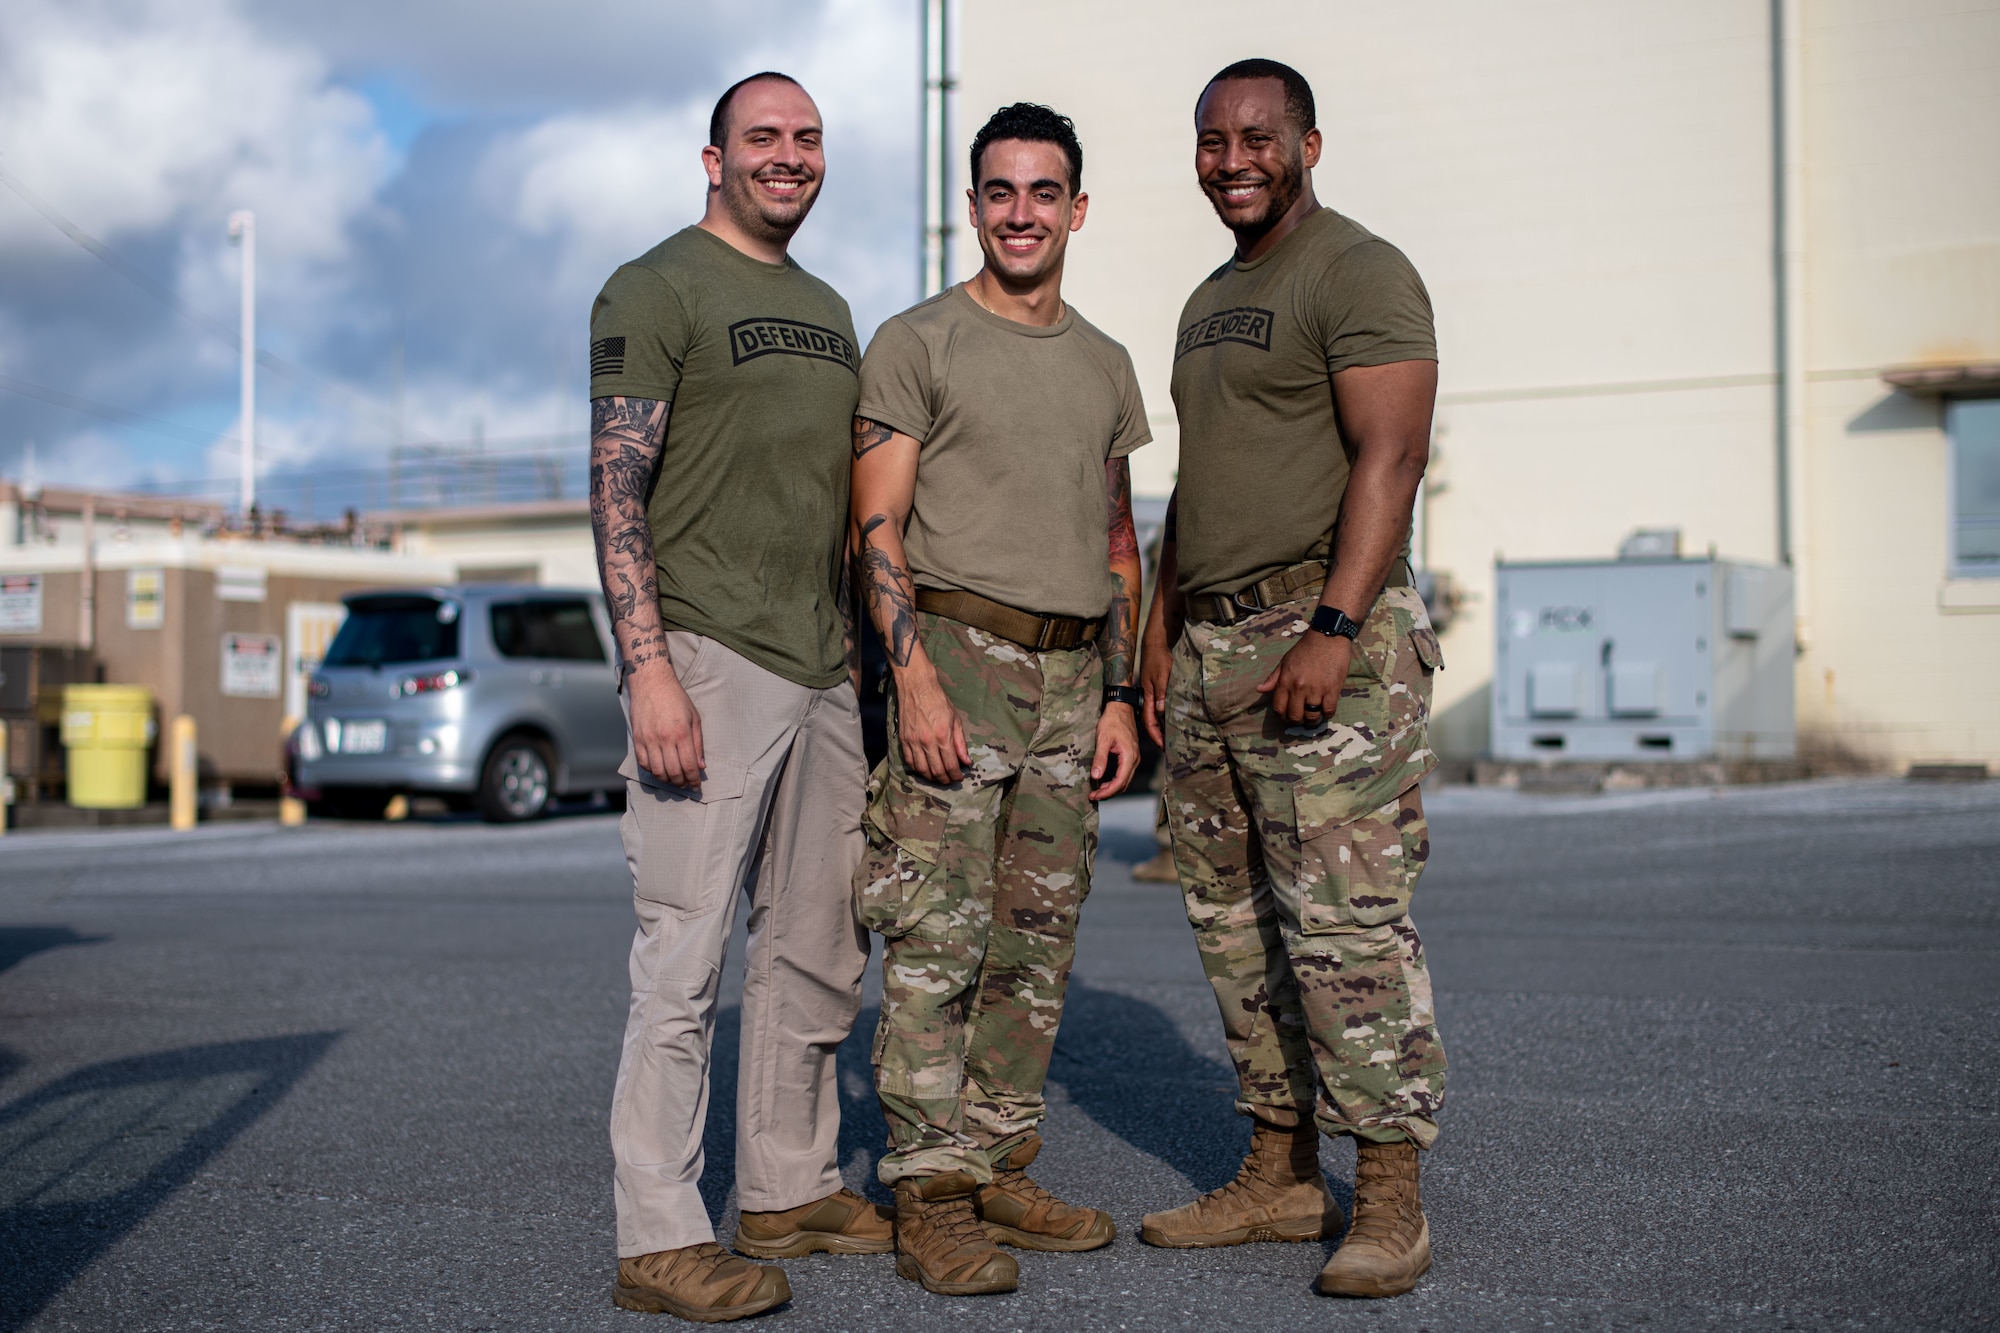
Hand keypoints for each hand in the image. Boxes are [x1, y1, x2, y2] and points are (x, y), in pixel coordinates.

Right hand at [627, 661, 704, 787]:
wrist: (652, 683)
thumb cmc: (676, 699)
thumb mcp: (694, 718)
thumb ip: (698, 744)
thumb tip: (701, 766)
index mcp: (681, 733)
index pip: (688, 766)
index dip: (694, 780)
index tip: (697, 786)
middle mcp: (664, 739)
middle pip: (673, 772)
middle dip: (681, 783)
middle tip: (686, 784)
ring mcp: (648, 740)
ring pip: (657, 771)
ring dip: (667, 780)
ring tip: (674, 779)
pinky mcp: (637, 738)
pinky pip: (643, 763)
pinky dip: (652, 770)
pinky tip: (660, 769)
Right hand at [897, 668, 969, 783]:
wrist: (916, 686)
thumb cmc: (938, 700)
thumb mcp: (955, 719)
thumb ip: (960, 743)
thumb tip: (966, 761)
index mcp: (942, 736)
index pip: (950, 764)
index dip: (956, 775)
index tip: (959, 778)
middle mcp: (927, 741)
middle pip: (936, 770)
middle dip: (945, 779)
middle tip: (950, 781)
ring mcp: (913, 741)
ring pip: (921, 769)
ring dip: (931, 777)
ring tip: (938, 777)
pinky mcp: (904, 739)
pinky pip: (909, 761)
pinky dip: (917, 769)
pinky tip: (924, 769)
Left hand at [1090, 701, 1141, 799]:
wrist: (1121, 708)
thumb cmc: (1113, 721)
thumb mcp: (1103, 739)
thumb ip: (1100, 758)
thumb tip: (1096, 776)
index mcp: (1129, 756)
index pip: (1120, 782)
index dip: (1107, 792)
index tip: (1095, 795)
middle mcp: (1134, 759)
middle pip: (1124, 784)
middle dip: (1109, 792)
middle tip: (1094, 796)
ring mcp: (1134, 757)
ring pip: (1125, 780)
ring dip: (1112, 787)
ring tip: (1098, 791)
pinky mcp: (1131, 755)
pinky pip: (1125, 773)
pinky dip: (1115, 780)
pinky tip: (1105, 781)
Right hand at [1139, 627, 1173, 746]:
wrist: (1156, 644)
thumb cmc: (1158, 659)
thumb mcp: (1161, 676)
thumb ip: (1161, 693)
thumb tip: (1161, 711)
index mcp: (1148, 697)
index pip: (1149, 722)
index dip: (1156, 736)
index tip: (1163, 747)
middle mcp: (1150, 698)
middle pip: (1153, 721)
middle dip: (1160, 735)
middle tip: (1171, 747)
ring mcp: (1155, 694)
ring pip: (1159, 715)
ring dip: (1165, 726)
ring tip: (1175, 737)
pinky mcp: (1161, 689)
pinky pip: (1164, 706)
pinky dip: (1169, 715)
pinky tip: (1177, 718)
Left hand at [1256, 631, 1352, 725]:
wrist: (1328, 637)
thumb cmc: (1305, 649)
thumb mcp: (1285, 661)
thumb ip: (1273, 678)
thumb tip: (1260, 689)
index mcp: (1285, 681)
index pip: (1279, 708)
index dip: (1282, 717)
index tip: (1287, 717)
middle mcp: (1299, 687)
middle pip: (1295, 716)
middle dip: (1297, 721)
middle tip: (1301, 718)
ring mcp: (1316, 689)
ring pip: (1312, 716)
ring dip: (1312, 719)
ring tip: (1313, 715)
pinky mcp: (1332, 689)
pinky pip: (1328, 711)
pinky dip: (1327, 714)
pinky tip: (1325, 709)